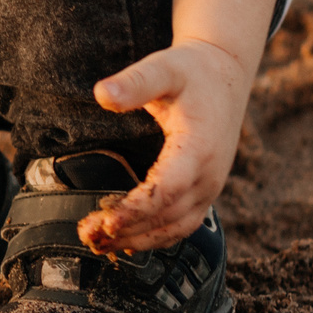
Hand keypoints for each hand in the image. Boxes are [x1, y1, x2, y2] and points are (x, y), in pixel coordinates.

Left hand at [79, 39, 252, 253]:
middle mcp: (209, 175)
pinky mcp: (205, 190)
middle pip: (169, 216)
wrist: (226, 75)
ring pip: (177, 228)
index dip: (136, 210)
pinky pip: (183, 224)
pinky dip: (156, 237)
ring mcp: (211, 186)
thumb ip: (134, 82)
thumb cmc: (191, 71)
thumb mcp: (163, 68)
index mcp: (199, 148)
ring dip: (139, 240)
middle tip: (86, 236)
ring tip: (97, 244)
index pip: (167, 190)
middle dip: (129, 230)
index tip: (105, 222)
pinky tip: (126, 242)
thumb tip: (101, 94)